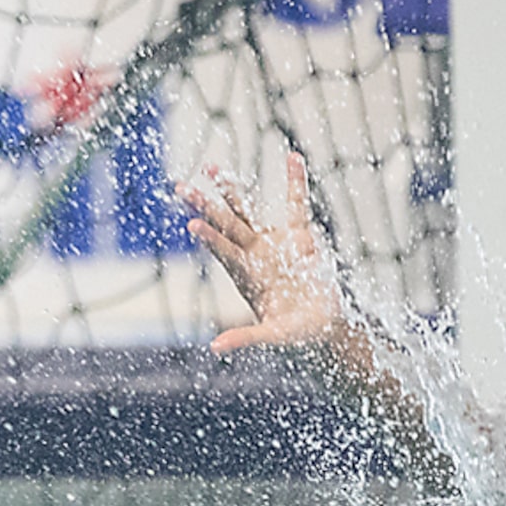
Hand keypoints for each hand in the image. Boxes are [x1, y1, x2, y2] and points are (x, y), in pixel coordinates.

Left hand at [182, 151, 350, 355]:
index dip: (210, 238)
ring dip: (229, 189)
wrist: (324, 324)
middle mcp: (253, 255)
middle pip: (225, 225)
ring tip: (210, 167)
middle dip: (204, 206)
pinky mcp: (297, 237)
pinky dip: (295, 182)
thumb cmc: (298, 333)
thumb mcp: (274, 336)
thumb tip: (215, 348)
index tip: (191, 223)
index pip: (224, 252)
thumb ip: (246, 337)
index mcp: (247, 276)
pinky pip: (296, 204)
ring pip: (246, 211)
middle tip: (180, 187)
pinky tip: (293, 157)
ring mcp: (272, 243)